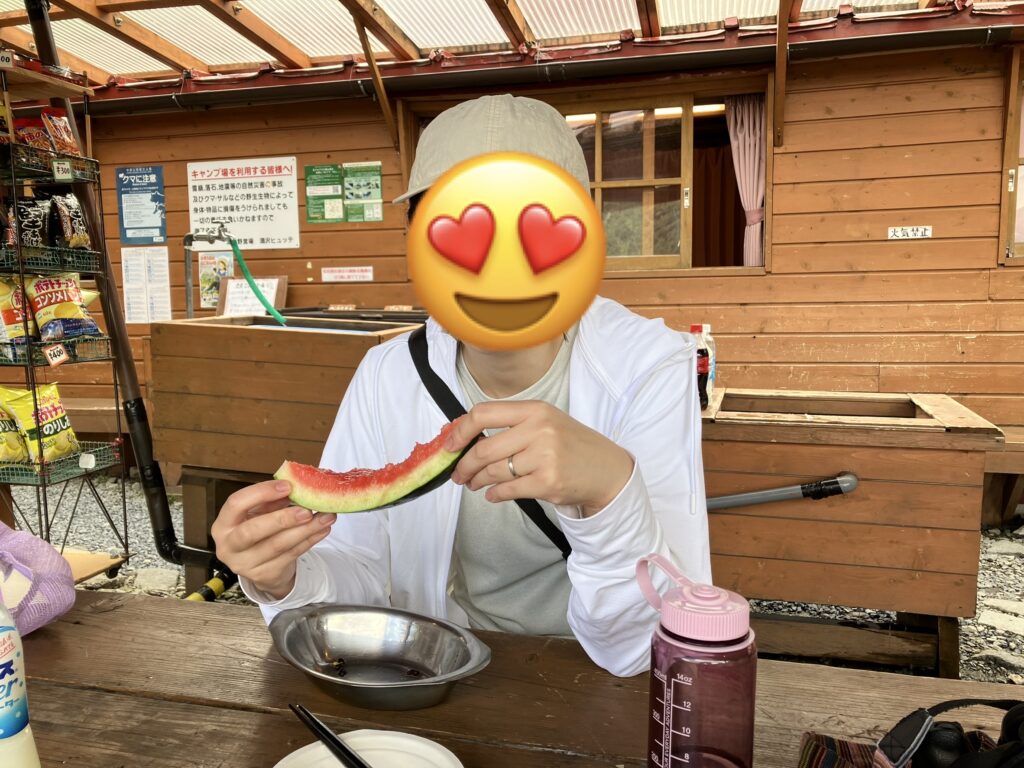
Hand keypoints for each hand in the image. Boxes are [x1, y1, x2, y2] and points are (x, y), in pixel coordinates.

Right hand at [210, 480, 335, 599]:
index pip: (235, 504)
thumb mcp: (259, 514)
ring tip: (326, 517)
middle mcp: (228, 546)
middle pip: (252, 531)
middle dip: (282, 519)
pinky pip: (291, 555)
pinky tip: (322, 529)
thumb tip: (296, 487)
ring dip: (305, 530)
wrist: (262, 567)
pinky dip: (309, 540)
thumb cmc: (259, 531)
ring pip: (277, 546)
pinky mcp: (264, 575)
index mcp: (223, 524)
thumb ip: (272, 501)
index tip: (288, 486)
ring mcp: (245, 564)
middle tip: (306, 510)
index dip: (261, 493)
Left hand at [446, 401, 633, 516]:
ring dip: (477, 481)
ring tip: (474, 484)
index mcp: (535, 409)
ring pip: (493, 471)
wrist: (606, 469)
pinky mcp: (548, 482)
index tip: (449, 445)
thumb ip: (510, 426)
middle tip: (459, 474)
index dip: (460, 431)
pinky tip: (493, 494)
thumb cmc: (571, 445)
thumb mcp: (545, 423)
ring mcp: (544, 456)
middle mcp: (539, 429)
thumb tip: (465, 437)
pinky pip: (507, 490)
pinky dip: (494, 494)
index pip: (483, 413)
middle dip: (465, 465)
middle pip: (483, 448)